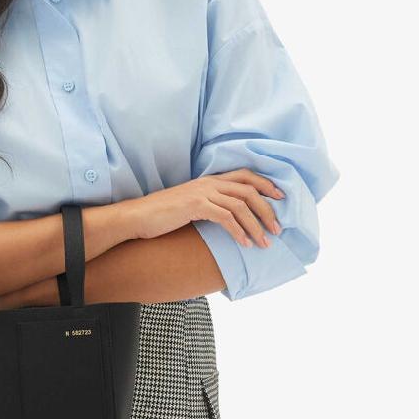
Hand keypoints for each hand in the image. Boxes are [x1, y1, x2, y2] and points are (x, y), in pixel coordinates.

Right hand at [133, 170, 284, 247]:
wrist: (138, 216)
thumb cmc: (162, 215)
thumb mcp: (190, 205)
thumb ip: (210, 205)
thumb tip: (228, 218)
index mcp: (209, 180)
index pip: (245, 175)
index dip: (266, 184)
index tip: (281, 197)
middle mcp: (209, 183)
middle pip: (249, 190)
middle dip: (267, 210)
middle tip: (277, 228)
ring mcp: (202, 193)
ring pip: (240, 205)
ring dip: (256, 225)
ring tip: (264, 242)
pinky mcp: (195, 206)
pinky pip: (225, 217)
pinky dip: (238, 232)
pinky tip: (244, 244)